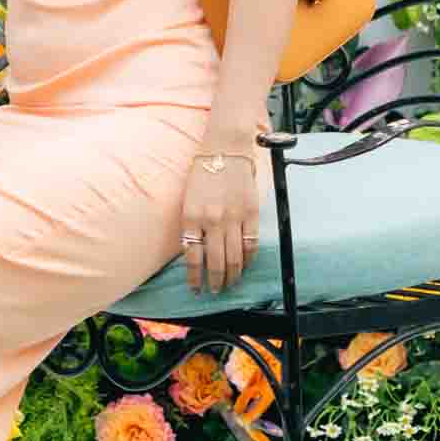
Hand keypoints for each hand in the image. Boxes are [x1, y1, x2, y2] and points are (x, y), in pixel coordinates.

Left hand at [179, 144, 262, 296]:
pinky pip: (251, 244)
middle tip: (215, 290)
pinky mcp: (251, 213)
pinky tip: (244, 265)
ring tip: (229, 283)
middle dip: (215, 282)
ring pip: (234, 258)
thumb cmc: (203, 174)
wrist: (225, 149)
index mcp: (191, 217)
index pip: (193, 258)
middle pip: (215, 262)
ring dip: (232, 275)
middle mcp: (212, 220)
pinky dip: (248, 259)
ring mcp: (233, 217)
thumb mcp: (187, 200)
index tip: (196, 289)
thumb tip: (194, 254)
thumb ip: (190, 226)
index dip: (195, 278)